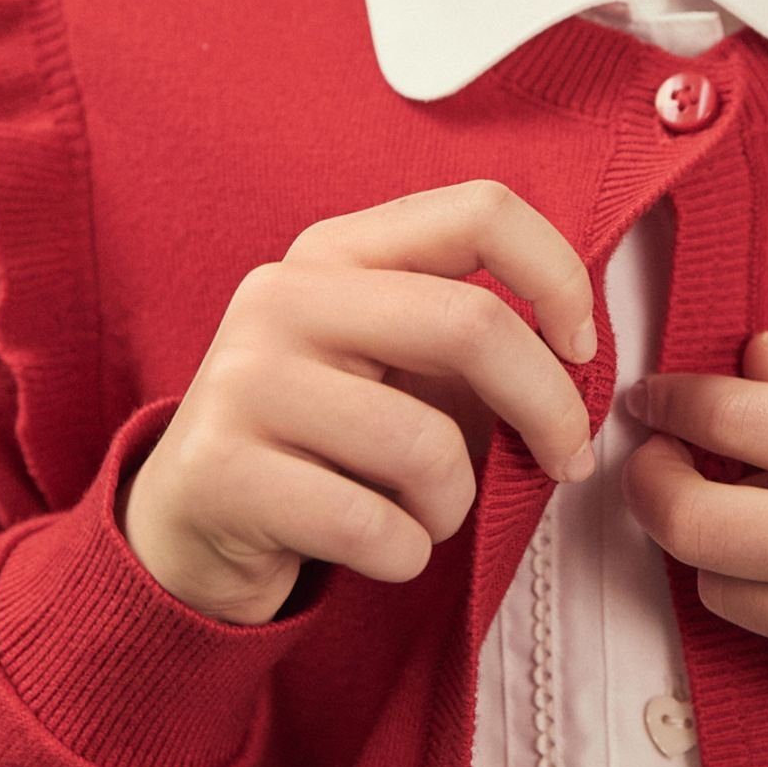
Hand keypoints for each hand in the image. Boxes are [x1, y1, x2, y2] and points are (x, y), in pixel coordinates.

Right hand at [117, 180, 599, 625]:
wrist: (186, 524)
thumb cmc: (322, 442)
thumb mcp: (393, 367)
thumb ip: (475, 342)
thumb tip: (581, 361)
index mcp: (336, 251)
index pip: (479, 211)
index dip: (557, 276)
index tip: (581, 347)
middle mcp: (283, 296)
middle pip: (472, 325)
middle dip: (549, 407)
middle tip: (567, 458)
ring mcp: (243, 380)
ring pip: (428, 447)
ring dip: (455, 503)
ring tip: (422, 511)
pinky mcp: (221, 471)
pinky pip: (377, 527)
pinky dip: (406, 554)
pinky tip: (377, 547)